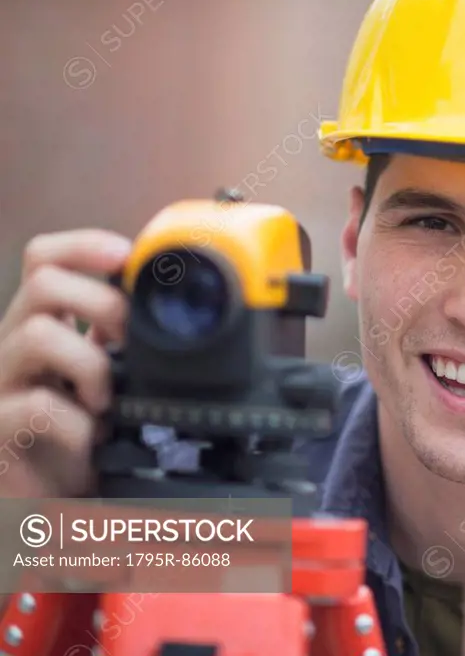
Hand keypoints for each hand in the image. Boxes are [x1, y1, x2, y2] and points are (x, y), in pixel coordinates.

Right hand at [0, 229, 132, 496]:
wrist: (46, 505)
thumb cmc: (80, 440)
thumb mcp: (107, 383)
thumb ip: (117, 345)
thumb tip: (163, 308)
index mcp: (39, 327)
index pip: (43, 260)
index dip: (83, 245)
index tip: (127, 254)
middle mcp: (11, 347)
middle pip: (43, 282)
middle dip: (102, 303)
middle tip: (131, 343)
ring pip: (37, 334)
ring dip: (90, 365)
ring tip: (108, 402)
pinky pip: (34, 406)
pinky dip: (76, 423)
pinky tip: (91, 440)